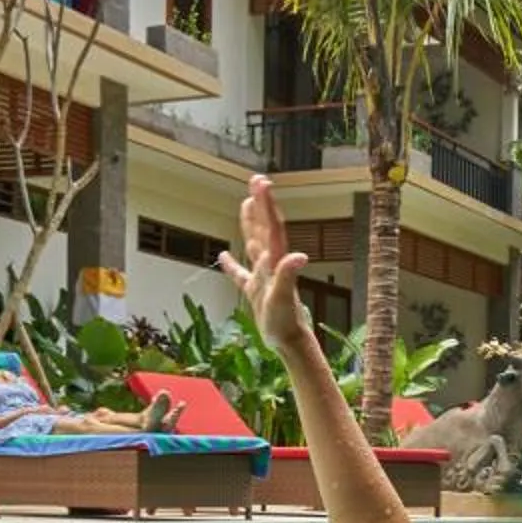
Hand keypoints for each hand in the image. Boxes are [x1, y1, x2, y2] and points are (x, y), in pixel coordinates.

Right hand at [216, 174, 311, 350]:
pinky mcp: (256, 292)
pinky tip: (223, 257)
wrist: (288, 342)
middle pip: (264, 229)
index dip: (266, 204)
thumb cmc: (285, 323)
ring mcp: (263, 277)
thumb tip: (298, 256)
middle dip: (261, 204)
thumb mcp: (282, 298)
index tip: (261, 182)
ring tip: (246, 203)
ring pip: (254, 244)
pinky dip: (232, 265)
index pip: (271, 227)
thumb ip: (288, 276)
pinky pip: (240, 274)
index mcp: (276, 262)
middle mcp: (271, 265)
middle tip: (257, 180)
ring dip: (250, 224)